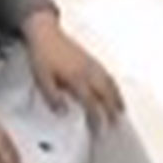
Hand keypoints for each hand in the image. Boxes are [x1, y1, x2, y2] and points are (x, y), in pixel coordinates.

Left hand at [24, 11, 124, 126]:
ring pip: (109, 84)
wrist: (44, 33)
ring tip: (121, 110)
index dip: (96, 118)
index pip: (91, 103)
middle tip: (116, 123)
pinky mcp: (90, 58)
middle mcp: (87, 71)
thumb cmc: (42, 54)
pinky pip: (107, 74)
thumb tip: (63, 112)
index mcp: (76, 78)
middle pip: (105, 94)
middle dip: (112, 110)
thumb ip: (52, 97)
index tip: (99, 130)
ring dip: (117, 98)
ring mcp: (91, 64)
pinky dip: (113, 85)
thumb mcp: (42, 78)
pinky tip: (113, 89)